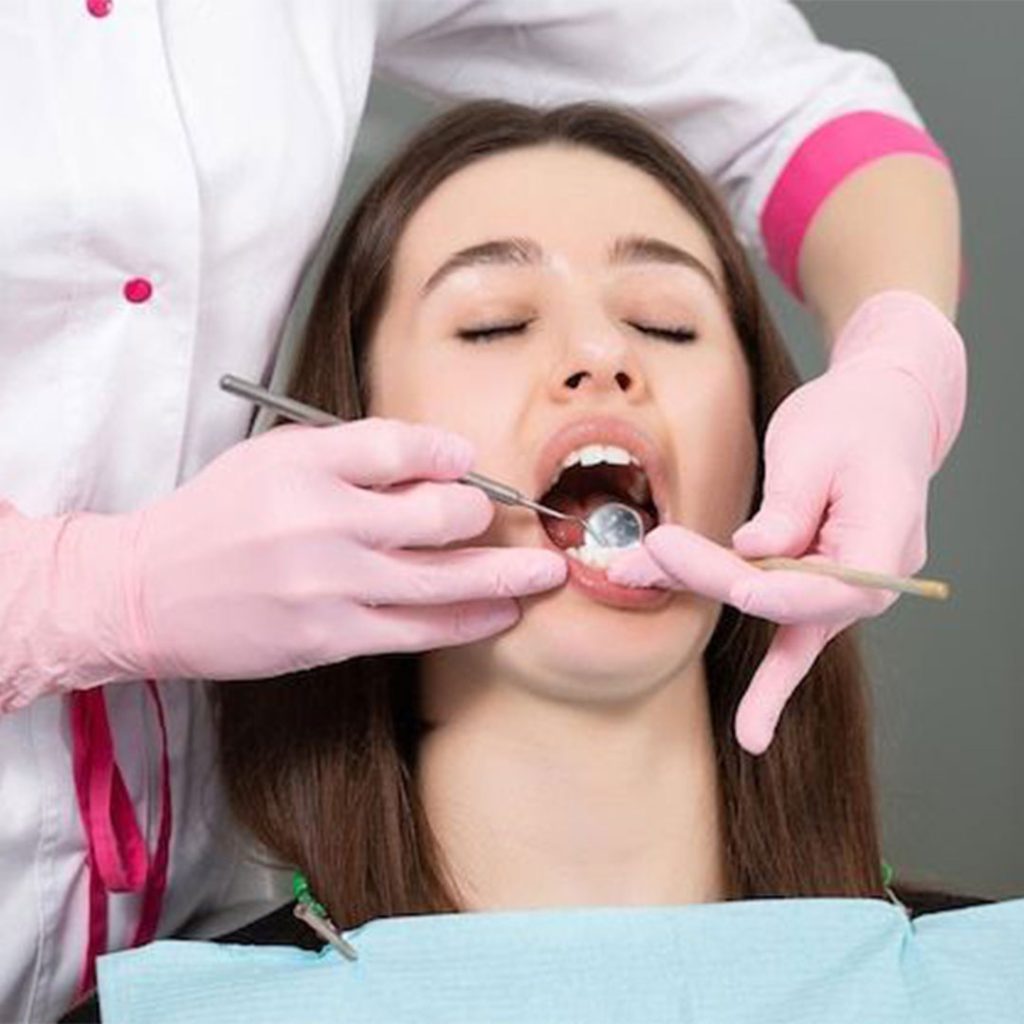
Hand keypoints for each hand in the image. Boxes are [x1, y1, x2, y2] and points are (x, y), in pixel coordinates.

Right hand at [25, 418, 566, 693]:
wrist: (149, 591)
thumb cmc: (217, 517)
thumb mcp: (273, 457)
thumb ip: (351, 452)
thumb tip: (439, 461)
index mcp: (303, 463)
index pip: (400, 446)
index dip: (450, 454)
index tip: (471, 463)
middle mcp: (320, 521)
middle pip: (439, 514)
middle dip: (486, 515)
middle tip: (509, 518)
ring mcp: (328, 585)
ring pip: (443, 580)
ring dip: (508, 575)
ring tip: (548, 573)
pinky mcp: (328, 636)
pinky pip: (418, 630)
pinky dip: (469, 621)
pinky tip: (501, 613)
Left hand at [608, 291, 966, 754]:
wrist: (885, 410)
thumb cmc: (855, 419)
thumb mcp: (819, 447)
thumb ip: (790, 505)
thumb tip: (753, 552)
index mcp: (886, 541)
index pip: (831, 586)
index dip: (778, 590)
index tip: (730, 581)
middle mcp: (872, 581)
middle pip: (788, 603)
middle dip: (711, 579)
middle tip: (649, 556)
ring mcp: (845, 588)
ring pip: (773, 616)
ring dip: (702, 593)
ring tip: (632, 577)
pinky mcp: (815, 583)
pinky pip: (784, 626)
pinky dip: (765, 673)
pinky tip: (752, 731)